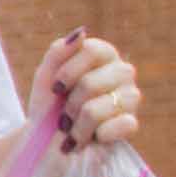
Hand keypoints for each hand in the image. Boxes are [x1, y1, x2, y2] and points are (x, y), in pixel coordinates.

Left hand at [36, 31, 143, 157]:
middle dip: (69, 105)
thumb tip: (81, 32)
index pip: (93, 49)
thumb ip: (59, 52)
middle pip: (91, 83)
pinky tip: (91, 138)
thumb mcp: (45, 77)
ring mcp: (129, 97)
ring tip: (74, 129)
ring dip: (76, 126)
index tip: (56, 88)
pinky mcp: (130, 124)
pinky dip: (93, 137)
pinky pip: (115, 126)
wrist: (47, 144)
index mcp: (103, 55)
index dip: (68, 71)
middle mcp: (122, 72)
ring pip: (96, 110)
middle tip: (65, 115)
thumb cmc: (49, 106)